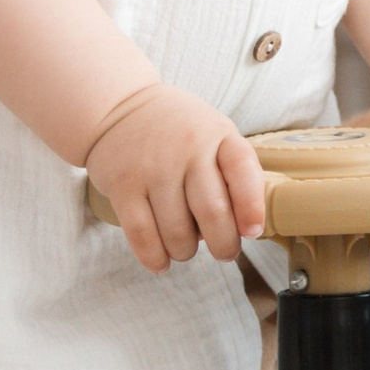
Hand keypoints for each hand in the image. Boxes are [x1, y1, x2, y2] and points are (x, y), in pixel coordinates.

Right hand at [86, 83, 265, 271]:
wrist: (118, 108)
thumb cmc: (177, 131)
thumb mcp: (213, 134)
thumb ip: (232, 172)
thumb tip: (245, 229)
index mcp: (218, 135)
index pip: (243, 171)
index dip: (251, 207)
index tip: (252, 231)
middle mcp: (187, 149)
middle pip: (212, 212)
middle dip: (223, 244)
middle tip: (224, 251)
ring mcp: (153, 168)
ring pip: (177, 231)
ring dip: (185, 251)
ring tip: (185, 248)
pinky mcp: (123, 186)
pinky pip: (142, 234)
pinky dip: (154, 257)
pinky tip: (160, 261)